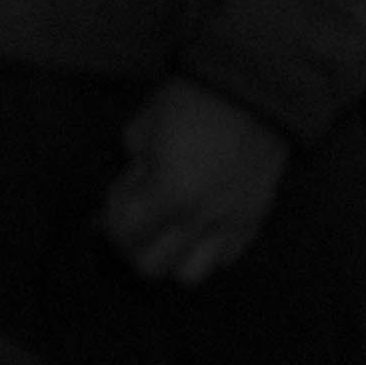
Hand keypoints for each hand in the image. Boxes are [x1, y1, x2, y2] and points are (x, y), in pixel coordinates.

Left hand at [101, 78, 287, 286]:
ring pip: (192, 274)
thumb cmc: (189, 104)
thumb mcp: (141, 130)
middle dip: (134, 248)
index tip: (113, 206)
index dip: (111, 224)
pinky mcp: (255, 219)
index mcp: (169, 194)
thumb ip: (132, 169)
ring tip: (167, 232)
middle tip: (134, 224)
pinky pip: (227, 257)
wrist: (253, 90)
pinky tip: (198, 226)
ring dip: (171, 258)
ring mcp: (231, 223)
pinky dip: (206, 250)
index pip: (125, 237)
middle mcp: (201, 218)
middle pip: (153, 268)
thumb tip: (127, 194)